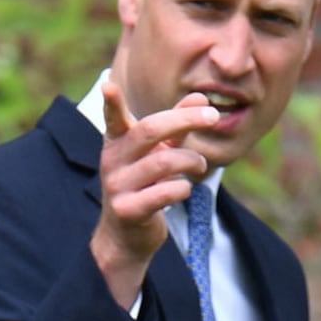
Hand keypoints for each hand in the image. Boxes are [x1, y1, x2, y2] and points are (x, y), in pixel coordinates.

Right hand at [89, 82, 218, 307]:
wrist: (127, 236)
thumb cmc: (145, 186)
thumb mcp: (158, 154)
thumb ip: (177, 127)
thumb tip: (200, 97)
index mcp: (117, 143)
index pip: (113, 118)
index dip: (112, 102)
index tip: (109, 84)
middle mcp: (113, 161)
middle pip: (149, 130)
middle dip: (184, 119)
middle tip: (212, 116)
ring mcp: (117, 186)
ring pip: (164, 161)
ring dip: (192, 160)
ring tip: (199, 165)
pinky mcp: (128, 210)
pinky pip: (166, 192)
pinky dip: (183, 188)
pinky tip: (183, 190)